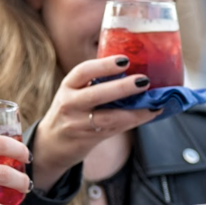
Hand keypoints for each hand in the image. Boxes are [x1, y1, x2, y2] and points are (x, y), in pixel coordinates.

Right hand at [30, 56, 161, 190]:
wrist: (51, 144)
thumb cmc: (71, 111)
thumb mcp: (75, 92)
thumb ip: (96, 83)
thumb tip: (135, 68)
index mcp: (68, 86)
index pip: (83, 71)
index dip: (104, 65)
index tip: (125, 60)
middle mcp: (70, 104)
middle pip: (97, 94)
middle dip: (122, 88)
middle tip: (144, 81)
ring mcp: (78, 123)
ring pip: (109, 117)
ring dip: (135, 111)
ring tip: (154, 103)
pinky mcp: (89, 138)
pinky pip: (116, 129)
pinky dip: (135, 121)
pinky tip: (150, 113)